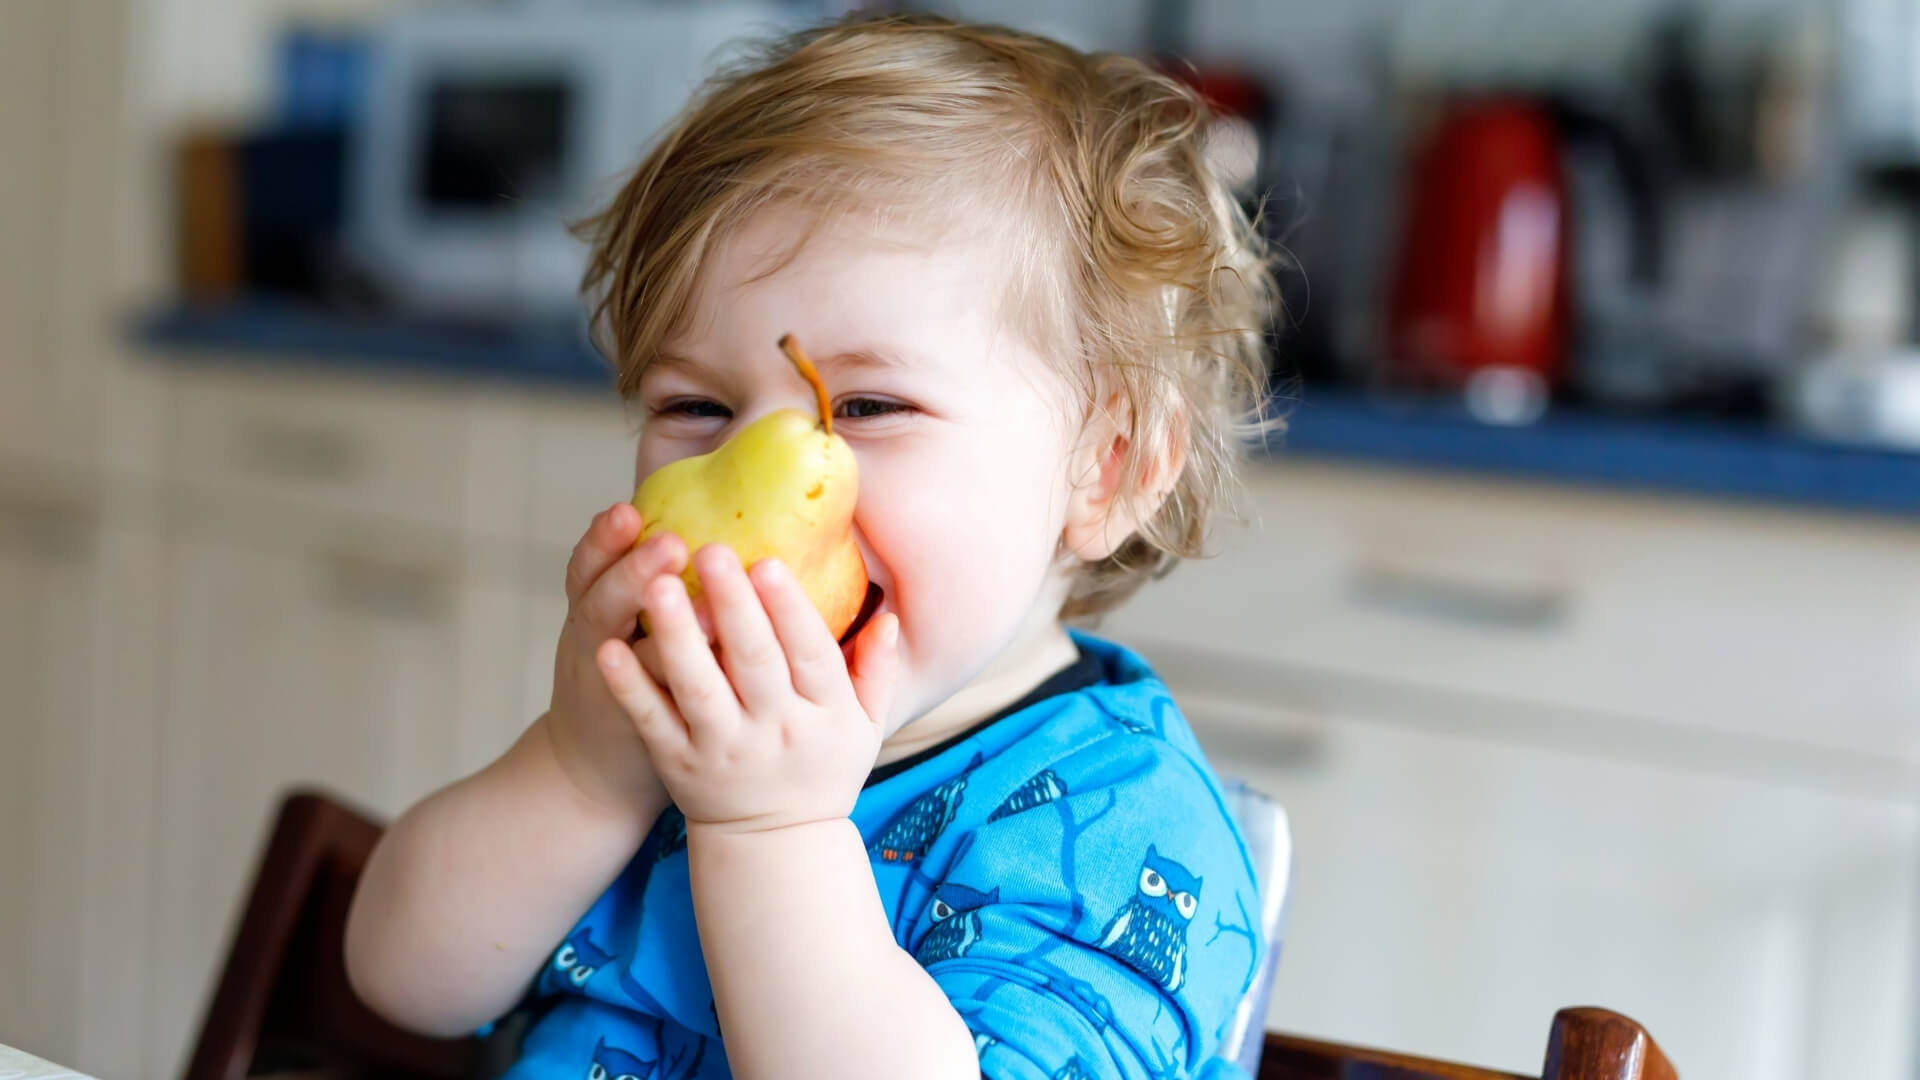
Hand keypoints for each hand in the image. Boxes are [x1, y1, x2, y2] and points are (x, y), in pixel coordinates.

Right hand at [545, 503, 687, 817]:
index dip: (602, 538)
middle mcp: (594, 643)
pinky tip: (716, 668)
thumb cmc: (620, 676)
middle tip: (671, 544)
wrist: (593, 769)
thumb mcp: (615, 621)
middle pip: (600, 602)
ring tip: (703, 608)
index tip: (628, 509)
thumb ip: (644, 576)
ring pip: (628, 656)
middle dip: (632, 571)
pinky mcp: (644, 729)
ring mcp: (612, 689)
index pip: (586, 566)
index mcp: (590, 609)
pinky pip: (658, 707)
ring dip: (664, 631)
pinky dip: (680, 688)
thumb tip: (701, 513)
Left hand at [594, 542, 901, 833]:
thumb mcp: (865, 727)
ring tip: (655, 586)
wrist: (776, 847)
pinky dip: (631, 687)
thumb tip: (888, 615)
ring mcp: (723, 749)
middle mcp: (775, 731)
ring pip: (699, 688)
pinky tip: (610, 649)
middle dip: (734, 606)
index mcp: (825, 714)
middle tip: (711, 551)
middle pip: (755, 662)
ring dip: (678, 636)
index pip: (812, 655)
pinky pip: (653, 721)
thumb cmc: (821, 770)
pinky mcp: (679, 764)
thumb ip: (876, 670)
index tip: (768, 562)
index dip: (791, 609)